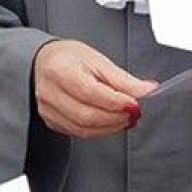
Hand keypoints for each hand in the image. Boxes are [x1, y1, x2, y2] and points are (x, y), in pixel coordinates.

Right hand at [33, 41, 156, 138]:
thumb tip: (148, 91)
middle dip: (116, 118)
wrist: (44, 63)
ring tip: (126, 118)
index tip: (135, 104)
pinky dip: (99, 130)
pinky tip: (110, 122)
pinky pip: (78, 133)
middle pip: (87, 116)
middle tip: (134, 113)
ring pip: (83, 129)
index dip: (116, 102)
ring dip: (110, 127)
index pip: (91, 93)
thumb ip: (123, 80)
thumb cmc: (70, 58)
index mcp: (61, 70)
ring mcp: (48, 110)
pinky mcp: (51, 122)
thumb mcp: (99, 61)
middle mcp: (50, 92)